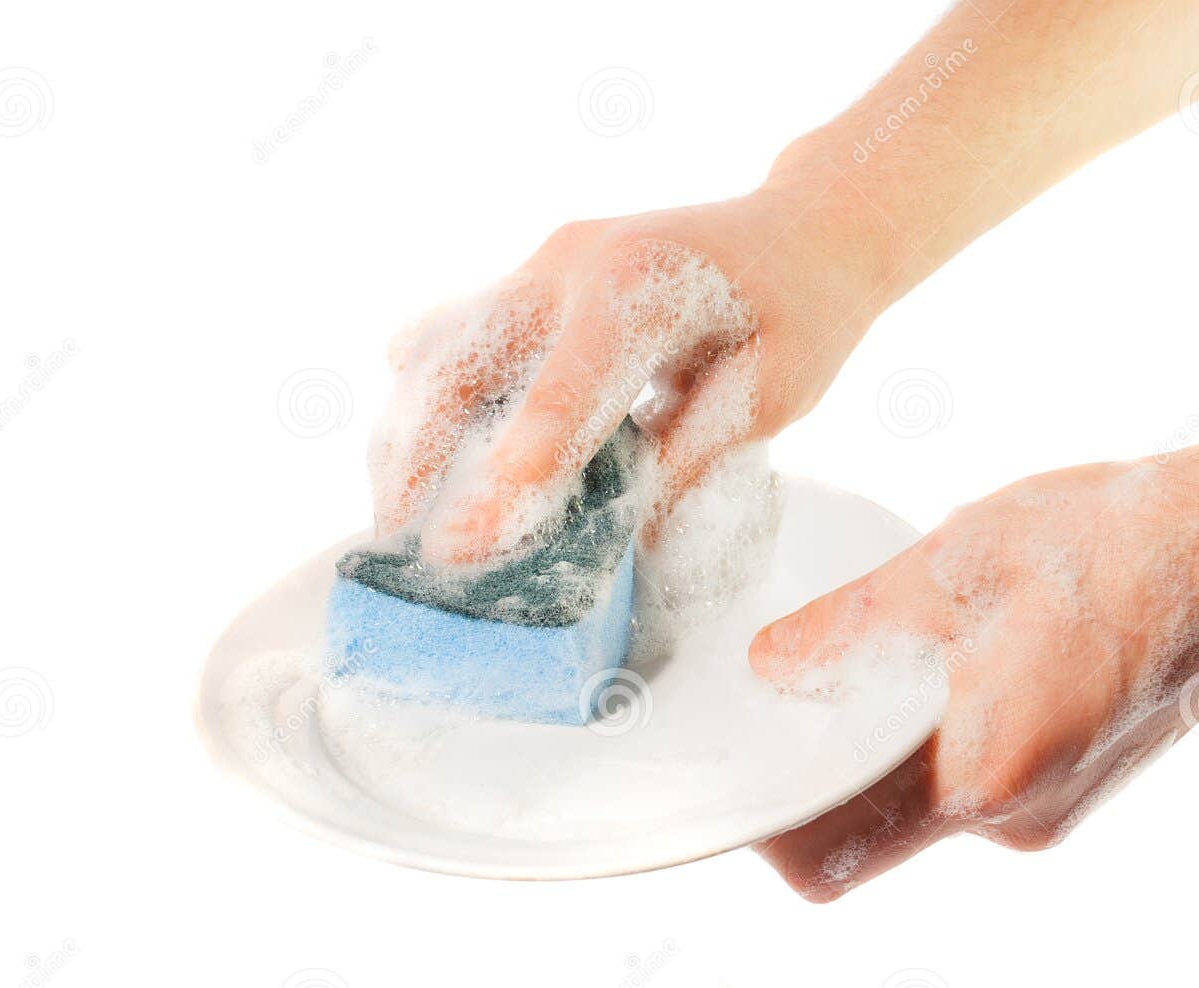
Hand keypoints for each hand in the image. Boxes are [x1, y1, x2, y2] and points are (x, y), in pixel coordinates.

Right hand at [368, 179, 890, 562]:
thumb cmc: (801, 313)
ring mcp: (545, 263)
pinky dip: (430, 400)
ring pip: (440, 344)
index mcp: (644, 288)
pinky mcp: (535, 280)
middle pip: (461, 358)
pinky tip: (418, 460)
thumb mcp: (771, 396)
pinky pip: (459, 335)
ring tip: (393, 513)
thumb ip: (689, 456)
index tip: (460, 550)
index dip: (510, 477)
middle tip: (394, 541)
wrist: (805, 225)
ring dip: (406, 429)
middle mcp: (574, 262)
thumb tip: (621, 533)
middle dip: (415, 454)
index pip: (562, 396)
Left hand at [748, 359, 1198, 900]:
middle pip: (866, 837)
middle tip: (771, 702)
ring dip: (872, 755)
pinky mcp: (1070, 782)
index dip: (764, 825)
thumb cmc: (1110, 545)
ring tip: (853, 664)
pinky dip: (927, 744)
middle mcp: (1013, 818)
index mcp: (979, 774)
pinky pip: (967, 785)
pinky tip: (930, 663)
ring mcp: (1048, 808)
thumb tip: (768, 670)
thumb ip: (848, 629)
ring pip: (916, 809)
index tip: (727, 770)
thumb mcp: (953, 566)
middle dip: (811, 783)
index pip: (828, 855)